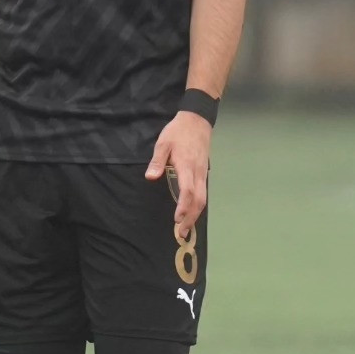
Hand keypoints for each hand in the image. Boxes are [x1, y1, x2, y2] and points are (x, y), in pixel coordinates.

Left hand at [145, 111, 212, 240]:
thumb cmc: (178, 132)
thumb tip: (150, 177)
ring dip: (195, 215)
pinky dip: (197, 206)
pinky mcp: (204, 173)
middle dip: (191, 218)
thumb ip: (157, 161)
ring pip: (203, 199)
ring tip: (186, 228)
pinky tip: (191, 213)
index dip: (183, 207)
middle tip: (181, 233)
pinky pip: (203, 193)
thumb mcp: (163, 143)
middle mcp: (198, 173)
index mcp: (187, 166)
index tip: (177, 220)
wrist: (197, 120)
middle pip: (199, 200)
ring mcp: (203, 174)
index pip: (188, 191)